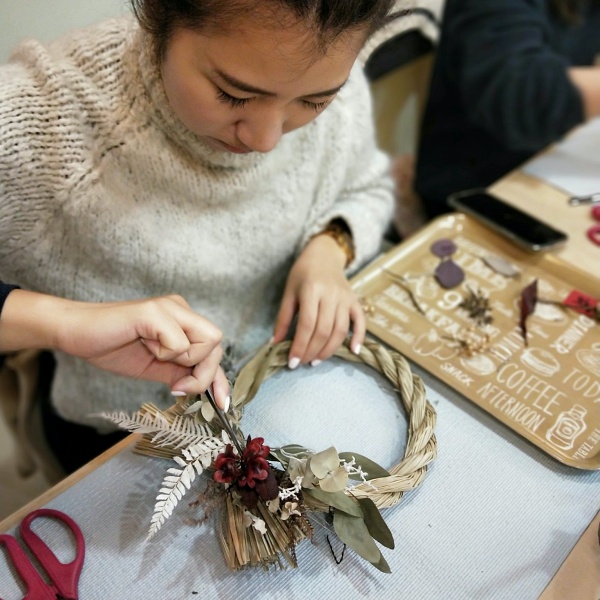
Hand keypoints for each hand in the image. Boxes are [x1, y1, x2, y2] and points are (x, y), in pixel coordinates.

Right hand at [0, 291, 229, 408]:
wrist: (77, 334)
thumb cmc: (114, 347)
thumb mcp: (157, 367)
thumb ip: (183, 374)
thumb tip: (206, 390)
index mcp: (183, 320)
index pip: (215, 348)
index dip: (220, 377)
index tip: (221, 402)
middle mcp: (181, 309)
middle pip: (217, 343)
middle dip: (202, 373)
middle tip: (176, 384)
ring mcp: (169, 307)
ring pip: (206, 341)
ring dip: (183, 360)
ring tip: (154, 354)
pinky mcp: (154, 312)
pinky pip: (179, 342)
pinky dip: (165, 353)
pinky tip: (145, 345)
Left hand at [271, 234, 363, 366]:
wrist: (323, 256)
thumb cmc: (302, 275)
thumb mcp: (288, 293)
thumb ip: (282, 319)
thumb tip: (275, 344)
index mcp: (311, 290)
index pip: (306, 324)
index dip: (299, 346)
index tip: (292, 362)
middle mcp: (331, 294)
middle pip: (324, 330)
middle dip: (312, 351)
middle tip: (302, 362)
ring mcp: (345, 298)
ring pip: (340, 330)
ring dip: (329, 350)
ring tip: (316, 360)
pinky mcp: (355, 301)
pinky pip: (360, 321)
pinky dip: (359, 337)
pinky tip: (353, 351)